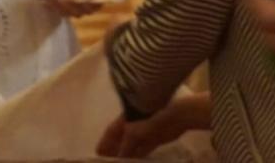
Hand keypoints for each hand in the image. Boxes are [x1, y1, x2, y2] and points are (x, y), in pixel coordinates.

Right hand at [96, 93, 210, 157]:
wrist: (176, 115)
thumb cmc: (151, 119)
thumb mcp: (134, 133)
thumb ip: (124, 147)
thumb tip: (117, 158)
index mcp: (125, 119)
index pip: (111, 132)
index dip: (104, 142)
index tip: (98, 153)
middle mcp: (133, 125)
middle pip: (121, 139)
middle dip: (114, 150)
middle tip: (107, 161)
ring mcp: (144, 132)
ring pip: (132, 145)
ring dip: (126, 154)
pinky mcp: (154, 138)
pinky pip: (143, 149)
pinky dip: (138, 155)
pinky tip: (135, 162)